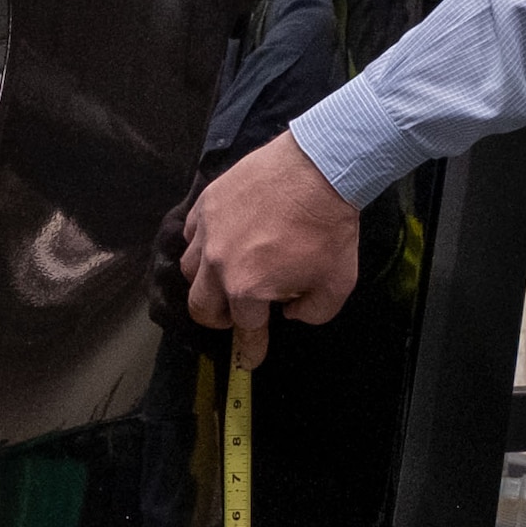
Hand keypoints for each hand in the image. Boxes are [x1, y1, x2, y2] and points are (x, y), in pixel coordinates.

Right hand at [178, 134, 361, 368]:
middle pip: (201, 308)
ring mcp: (208, 230)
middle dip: (218, 321)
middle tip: (235, 317)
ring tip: (225, 278)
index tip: (250, 359)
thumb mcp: (337, 284)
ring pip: (189, 271)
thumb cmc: (330, 227)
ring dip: (206, 283)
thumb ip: (312, 312)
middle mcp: (218, 263)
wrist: (321, 167)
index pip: (245, 332)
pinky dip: (201, 246)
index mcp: (247, 288)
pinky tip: (219, 243)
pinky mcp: (207, 202)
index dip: (250, 351)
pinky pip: (191, 234)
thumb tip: (289, 312)